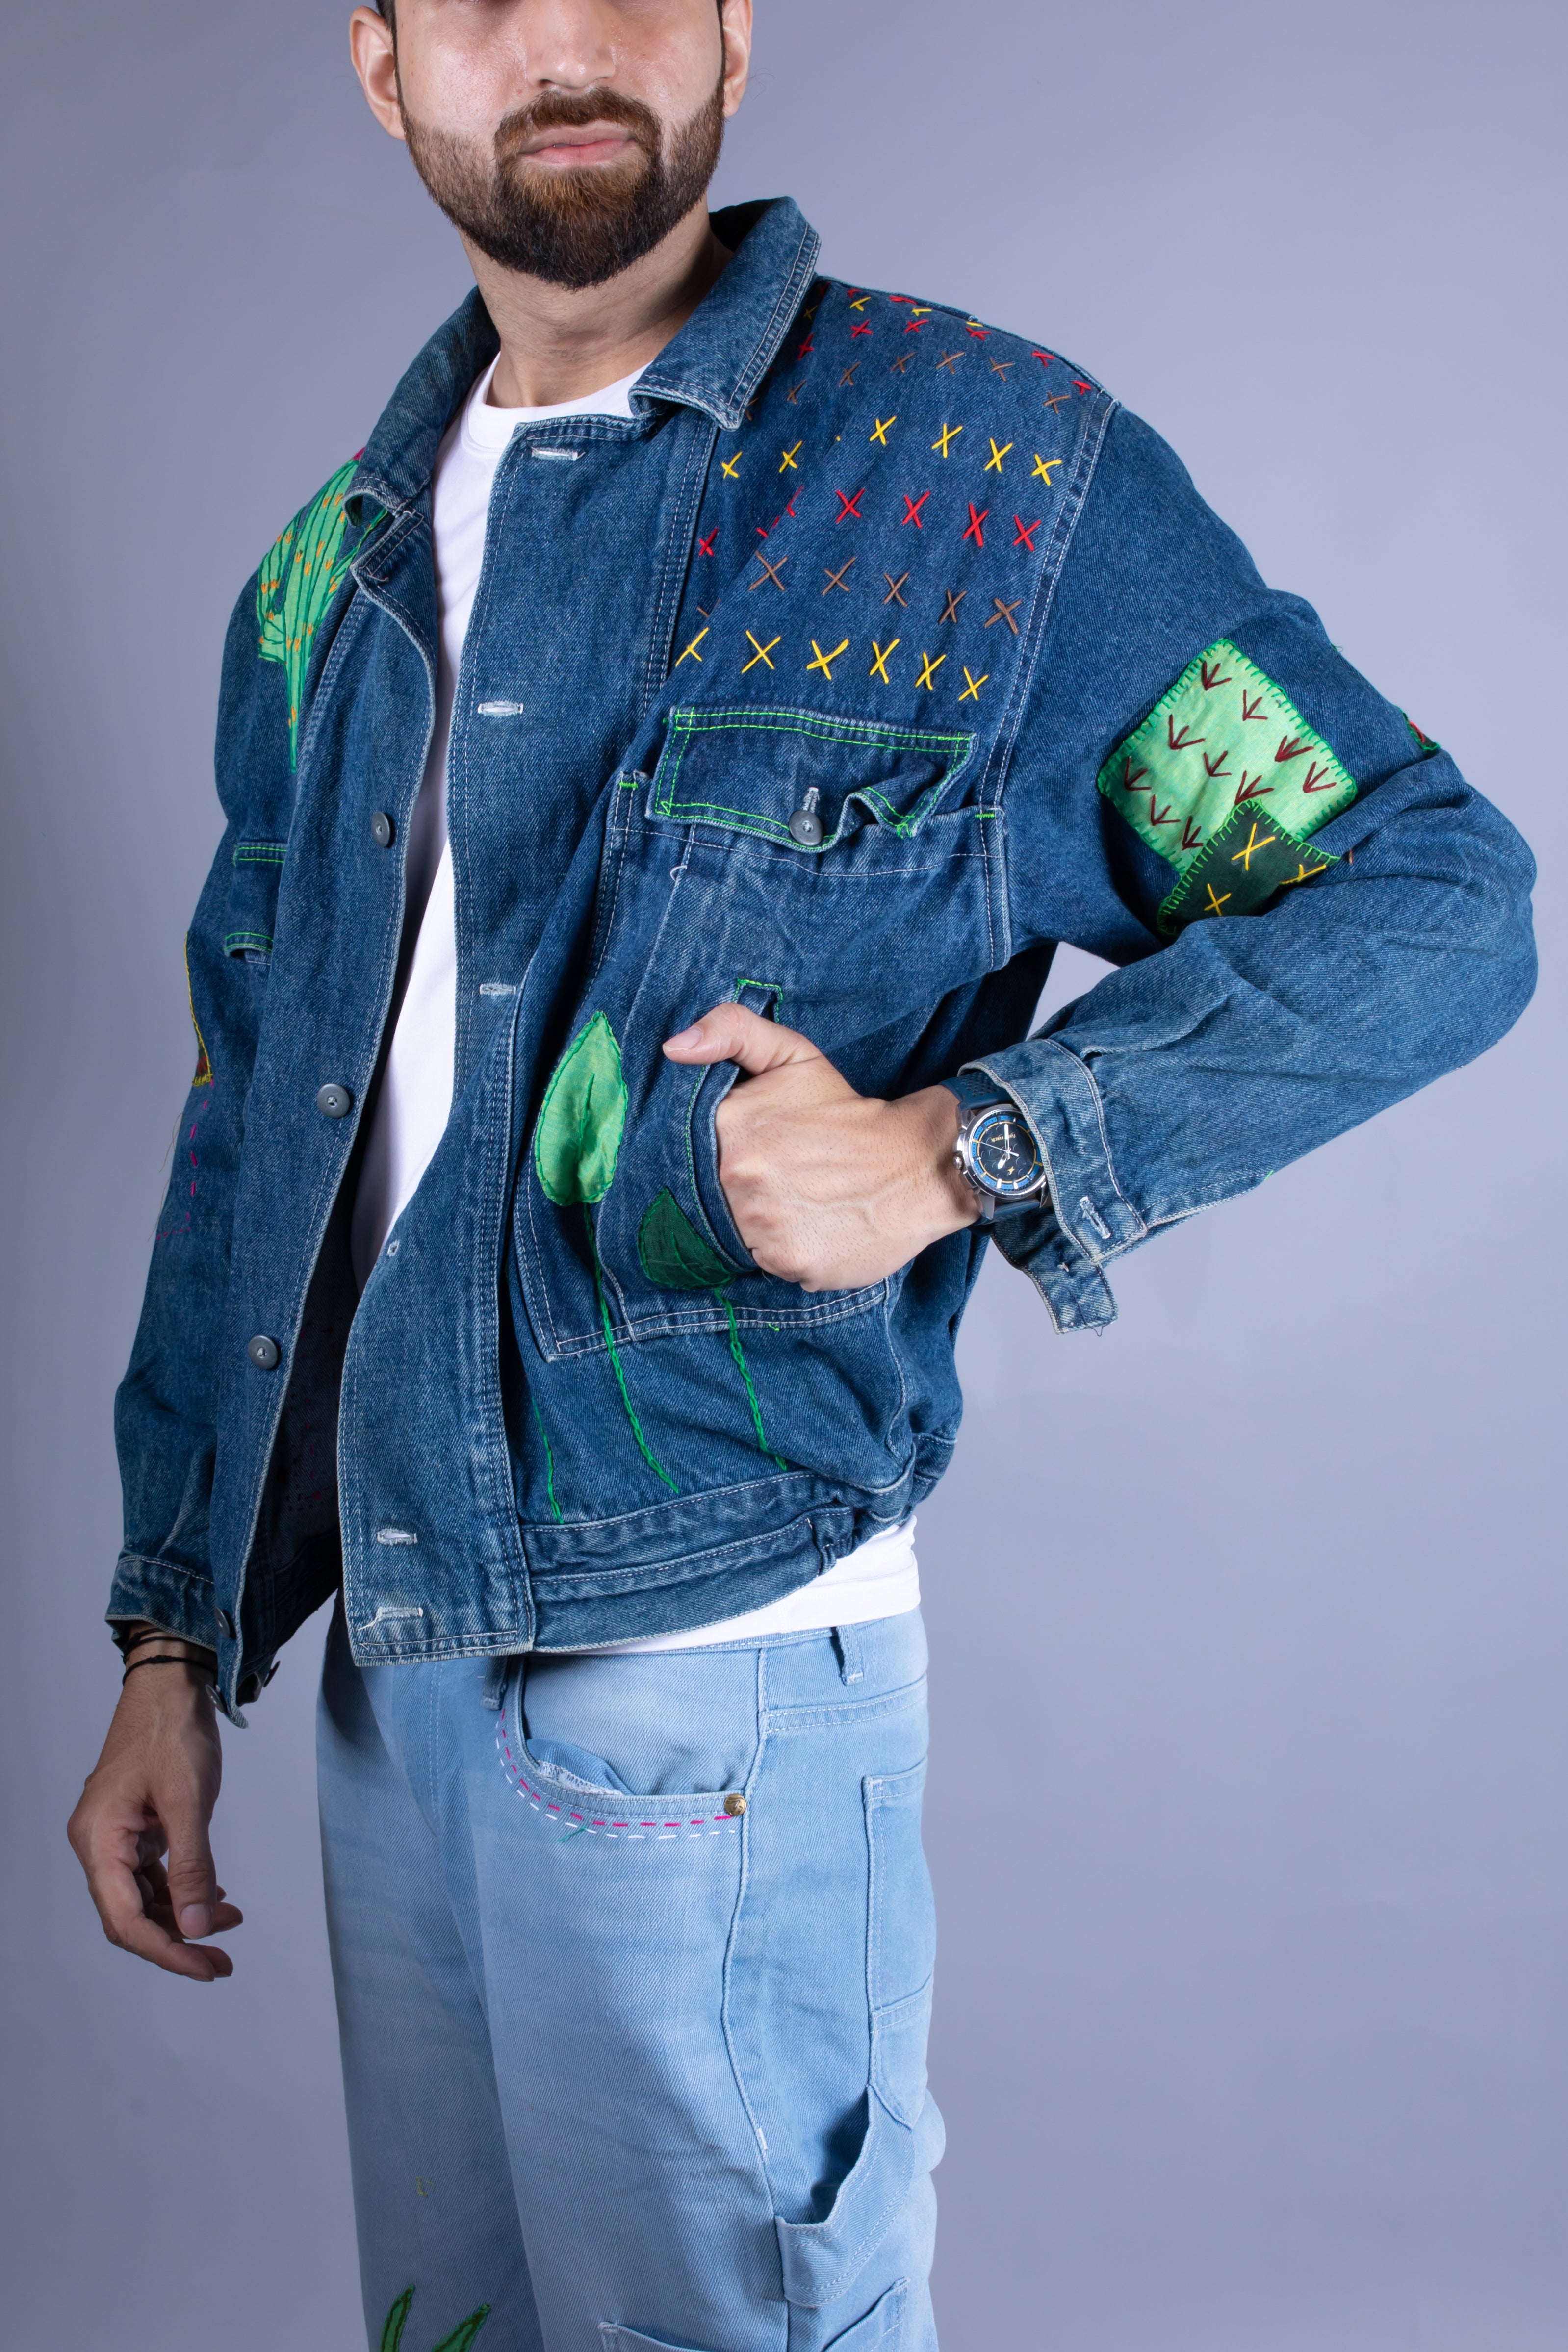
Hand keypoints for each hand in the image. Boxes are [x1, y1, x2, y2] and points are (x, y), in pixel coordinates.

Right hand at [68, 1661, 241, 1981]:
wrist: (170, 1685)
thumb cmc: (171, 1730)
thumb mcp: (189, 1801)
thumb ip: (193, 1867)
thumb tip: (199, 1927)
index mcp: (98, 1840)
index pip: (125, 1919)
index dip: (165, 1951)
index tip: (205, 1968)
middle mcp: (98, 1844)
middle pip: (130, 1916)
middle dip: (177, 1942)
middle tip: (221, 1963)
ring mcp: (115, 1837)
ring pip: (143, 1899)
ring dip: (184, 1917)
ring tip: (230, 1924)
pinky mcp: (134, 1829)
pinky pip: (152, 1875)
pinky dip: (183, 1890)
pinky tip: (214, 1895)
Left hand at [663, 1003, 977, 1291]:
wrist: (918, 1164)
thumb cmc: (847, 1113)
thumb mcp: (793, 1055)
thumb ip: (731, 1031)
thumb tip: (674, 1048)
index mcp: (731, 1123)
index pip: (688, 1153)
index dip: (715, 1156)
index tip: (750, 1153)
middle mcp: (738, 1175)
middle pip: (706, 1196)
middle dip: (738, 1190)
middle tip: (782, 1179)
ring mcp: (761, 1222)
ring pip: (733, 1232)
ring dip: (757, 1222)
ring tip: (796, 1203)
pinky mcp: (787, 1261)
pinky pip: (764, 1261)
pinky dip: (783, 1250)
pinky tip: (811, 1228)